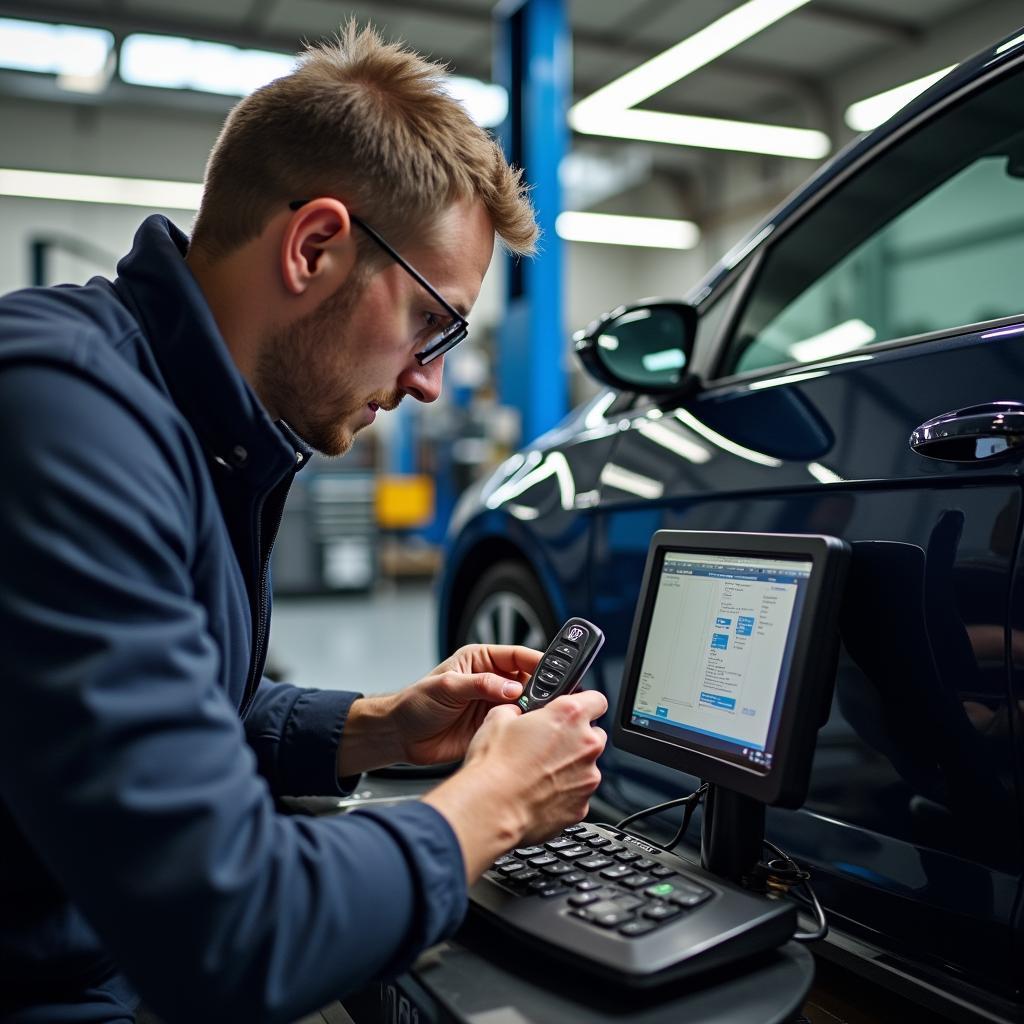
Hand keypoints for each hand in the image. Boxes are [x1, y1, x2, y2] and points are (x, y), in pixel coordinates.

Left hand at [391, 644, 541, 765]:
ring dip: (533, 709)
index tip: (554, 670)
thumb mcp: (447, 687)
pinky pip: (515, 725)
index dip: (536, 661)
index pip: (516, 655)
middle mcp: (490, 681)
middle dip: (541, 687)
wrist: (401, 736)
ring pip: (525, 704)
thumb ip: (481, 685)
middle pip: (527, 680)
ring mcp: (492, 705)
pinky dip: (524, 728)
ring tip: (541, 714)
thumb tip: (512, 687)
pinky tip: (528, 730)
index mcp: (480, 660)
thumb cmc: (416, 703)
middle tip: (552, 696)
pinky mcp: (492, 727)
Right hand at [423, 689, 607, 879]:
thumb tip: (516, 714)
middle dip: (576, 737)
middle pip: (594, 734)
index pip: (597, 700)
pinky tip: (539, 793)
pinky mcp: (582, 806)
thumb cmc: (494, 765)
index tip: (576, 710)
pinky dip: (565, 792)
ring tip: (539, 773)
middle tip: (549, 744)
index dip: (586, 703)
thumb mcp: (497, 718)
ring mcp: (587, 777)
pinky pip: (578, 793)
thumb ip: (517, 711)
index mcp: (569, 716)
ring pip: (587, 766)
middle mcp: (586, 745)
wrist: (492, 809)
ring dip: (570, 766)